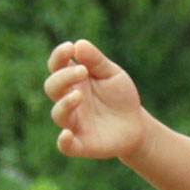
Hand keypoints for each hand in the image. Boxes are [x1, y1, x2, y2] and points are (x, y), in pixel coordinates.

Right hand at [46, 41, 151, 162]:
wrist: (136, 125)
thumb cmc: (120, 96)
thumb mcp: (112, 74)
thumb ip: (96, 61)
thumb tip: (78, 44)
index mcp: (74, 81)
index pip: (57, 66)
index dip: (58, 56)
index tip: (70, 48)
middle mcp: (68, 100)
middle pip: (52, 87)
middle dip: (64, 78)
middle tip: (83, 71)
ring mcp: (73, 122)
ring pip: (58, 113)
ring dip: (65, 104)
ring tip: (79, 96)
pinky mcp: (81, 144)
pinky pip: (65, 145)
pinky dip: (63, 141)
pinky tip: (67, 134)